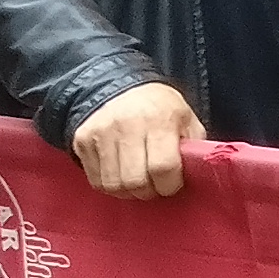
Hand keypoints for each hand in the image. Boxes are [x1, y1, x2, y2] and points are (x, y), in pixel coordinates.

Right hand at [73, 80, 203, 198]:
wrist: (118, 86)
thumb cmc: (159, 108)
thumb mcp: (186, 119)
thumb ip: (193, 147)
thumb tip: (196, 175)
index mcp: (159, 120)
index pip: (163, 167)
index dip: (170, 185)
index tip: (172, 184)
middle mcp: (127, 126)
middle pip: (135, 181)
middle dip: (148, 191)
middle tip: (154, 185)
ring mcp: (101, 133)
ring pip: (113, 185)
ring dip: (128, 191)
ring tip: (137, 180)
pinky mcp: (82, 140)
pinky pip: (95, 180)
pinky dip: (109, 184)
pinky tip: (119, 173)